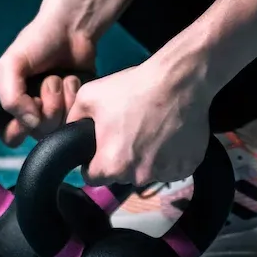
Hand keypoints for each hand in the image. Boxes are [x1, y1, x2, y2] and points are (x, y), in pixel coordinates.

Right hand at [0, 1, 99, 147]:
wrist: (71, 27)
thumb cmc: (38, 41)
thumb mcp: (11, 64)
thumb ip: (10, 97)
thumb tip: (30, 122)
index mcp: (11, 104)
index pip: (10, 136)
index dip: (21, 125)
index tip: (32, 102)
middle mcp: (32, 111)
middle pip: (38, 133)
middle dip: (47, 107)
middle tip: (49, 81)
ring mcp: (56, 110)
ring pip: (59, 127)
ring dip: (62, 99)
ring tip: (61, 77)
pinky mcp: (75, 106)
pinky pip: (76, 117)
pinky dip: (75, 96)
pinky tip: (73, 79)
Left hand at [64, 48, 212, 188]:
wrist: (179, 80)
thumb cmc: (134, 87)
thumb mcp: (89, 96)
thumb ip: (73, 119)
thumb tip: (68, 133)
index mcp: (110, 165)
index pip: (92, 177)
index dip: (93, 161)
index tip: (102, 145)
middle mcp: (137, 176)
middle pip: (122, 175)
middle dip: (122, 158)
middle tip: (129, 131)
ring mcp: (165, 173)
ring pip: (148, 172)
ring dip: (147, 158)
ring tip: (152, 129)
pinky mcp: (187, 167)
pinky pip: (173, 168)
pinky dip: (170, 156)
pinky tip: (170, 133)